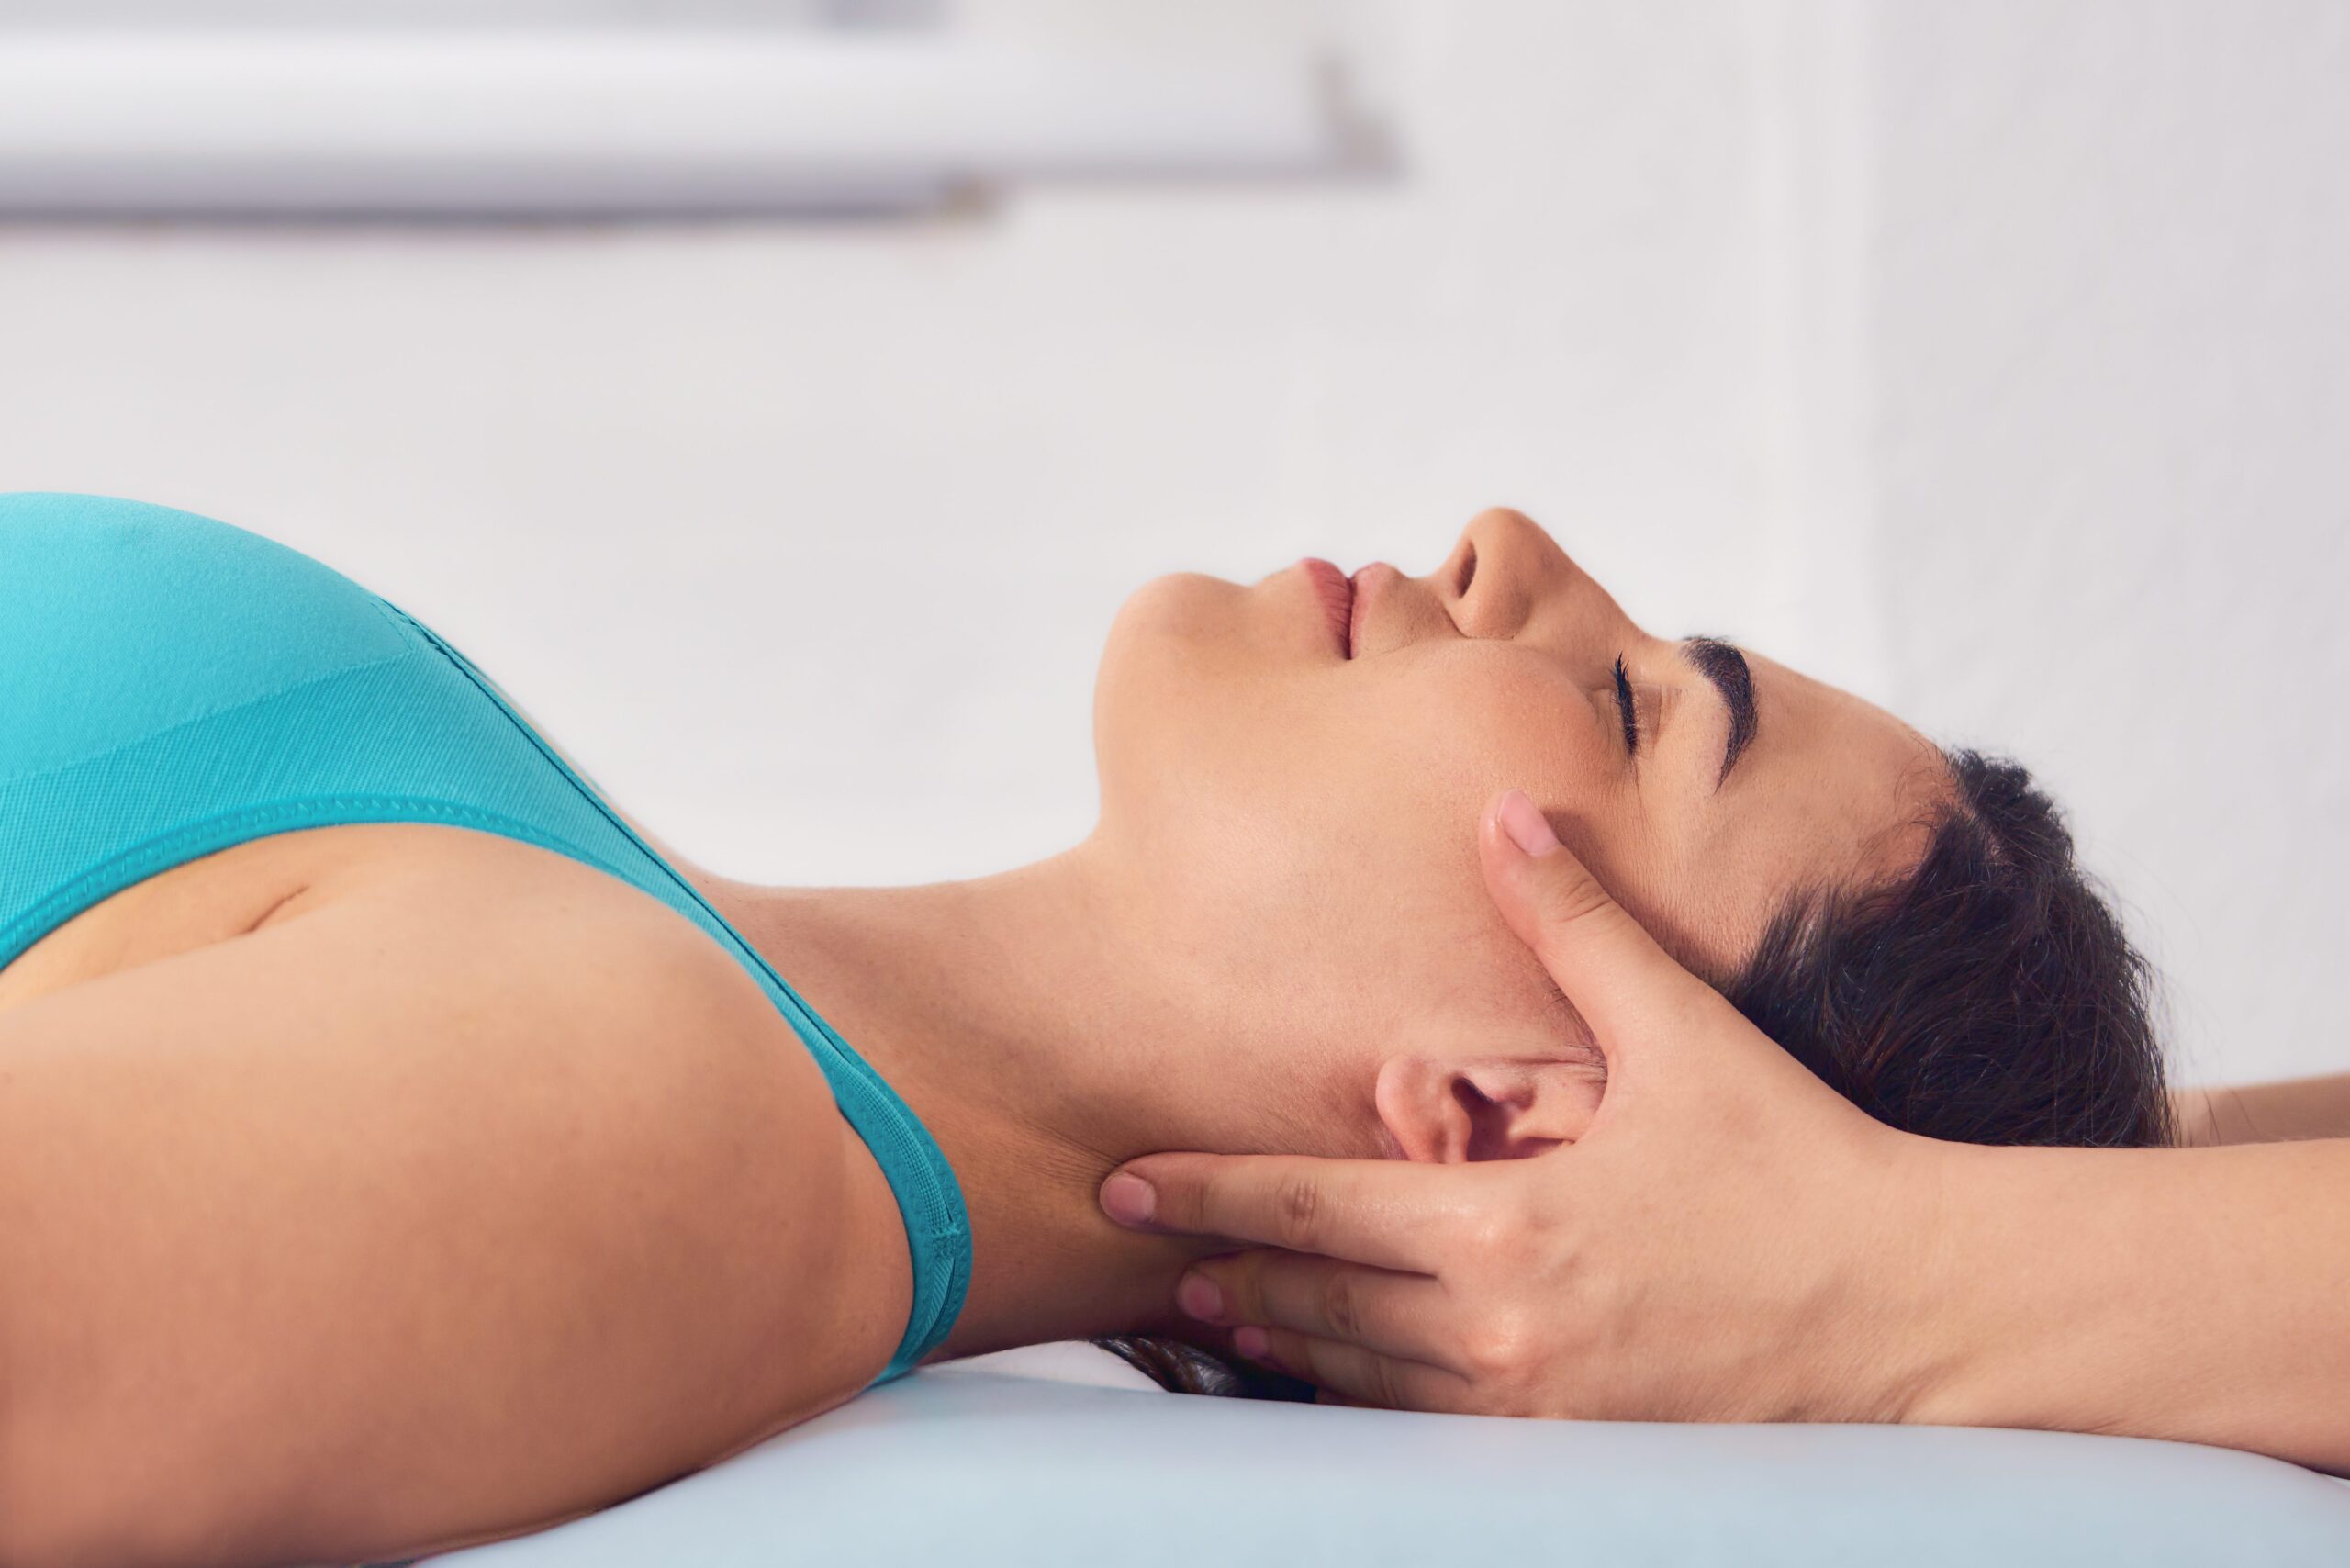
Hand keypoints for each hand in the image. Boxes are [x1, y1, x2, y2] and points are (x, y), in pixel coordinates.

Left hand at [1098, 788, 1958, 1421]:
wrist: (1916, 1308)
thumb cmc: (1800, 1162)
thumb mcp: (1682, 1030)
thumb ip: (1576, 922)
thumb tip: (1504, 808)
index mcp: (1502, 1224)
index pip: (1311, 1208)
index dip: (1209, 1191)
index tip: (1121, 1184)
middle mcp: (1496, 1327)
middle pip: (1313, 1305)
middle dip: (1221, 1274)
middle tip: (1139, 1253)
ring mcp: (1531, 1404)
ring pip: (1361, 1380)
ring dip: (1279, 1345)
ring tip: (1211, 1315)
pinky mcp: (1574, 1449)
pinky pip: (1429, 1429)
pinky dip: (1364, 1398)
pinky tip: (1337, 1376)